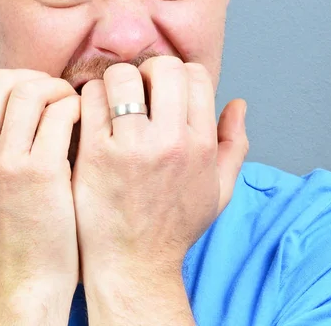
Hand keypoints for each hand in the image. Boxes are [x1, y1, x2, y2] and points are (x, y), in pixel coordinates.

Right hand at [0, 70, 79, 320]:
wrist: (26, 278)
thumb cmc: (12, 232)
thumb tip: (11, 106)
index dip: (11, 81)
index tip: (34, 94)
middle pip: (3, 79)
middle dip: (35, 78)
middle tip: (56, 95)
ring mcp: (8, 162)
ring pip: (32, 90)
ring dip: (59, 90)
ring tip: (72, 107)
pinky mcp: (42, 173)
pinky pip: (60, 114)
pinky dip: (76, 108)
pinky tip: (84, 122)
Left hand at [72, 57, 247, 284]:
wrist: (133, 265)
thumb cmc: (174, 227)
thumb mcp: (219, 189)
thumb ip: (235, 143)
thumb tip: (239, 103)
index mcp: (201, 145)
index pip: (195, 74)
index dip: (179, 75)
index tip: (165, 91)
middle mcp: (170, 141)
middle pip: (162, 66)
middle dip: (149, 70)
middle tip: (139, 89)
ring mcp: (132, 146)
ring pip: (122, 75)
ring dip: (117, 80)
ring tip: (114, 100)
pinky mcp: (96, 153)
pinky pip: (92, 98)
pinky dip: (91, 96)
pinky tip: (93, 113)